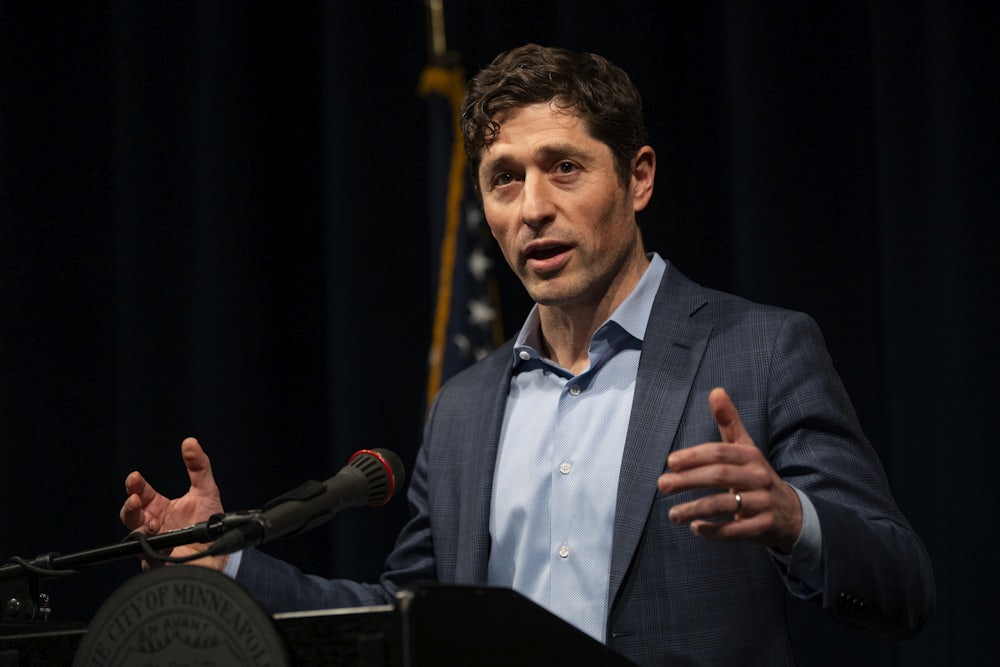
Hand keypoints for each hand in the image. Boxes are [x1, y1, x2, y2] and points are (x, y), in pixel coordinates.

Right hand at [119, 436, 228, 570]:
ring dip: (139, 528)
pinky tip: (162, 542)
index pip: (141, 493)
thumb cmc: (209, 521)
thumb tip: (190, 442)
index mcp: (159, 507)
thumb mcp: (206, 490)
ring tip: (152, 522)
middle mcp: (152, 524)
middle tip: (135, 499)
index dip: (135, 485)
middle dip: (129, 506)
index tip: (135, 477)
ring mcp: (153, 544)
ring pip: (134, 536)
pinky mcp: (158, 561)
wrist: (220, 550)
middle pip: (130, 515)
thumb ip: (199, 467)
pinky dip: (153, 548)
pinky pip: (148, 556)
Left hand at [657, 388, 801, 550]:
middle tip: (662, 485)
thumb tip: (716, 390)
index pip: (720, 452)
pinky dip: (714, 531)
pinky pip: (736, 531)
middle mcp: (759, 477)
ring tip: (672, 514)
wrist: (791, 512)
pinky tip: (696, 528)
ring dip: (695, 509)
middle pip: (720, 477)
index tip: (670, 462)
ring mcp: (763, 503)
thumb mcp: (746, 447)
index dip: (694, 456)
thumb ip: (729, 422)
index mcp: (751, 456)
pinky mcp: (764, 527)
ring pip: (725, 505)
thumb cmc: (756, 475)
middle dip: (688, 481)